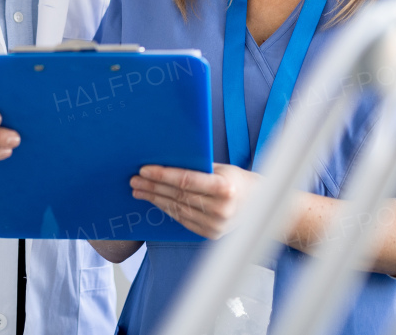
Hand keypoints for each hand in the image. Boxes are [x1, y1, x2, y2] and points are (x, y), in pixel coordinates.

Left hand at [130, 163, 258, 239]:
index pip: (186, 181)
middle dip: (153, 187)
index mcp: (225, 189)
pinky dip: (167, 209)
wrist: (261, 206)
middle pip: (178, 196)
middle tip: (134, 180)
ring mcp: (215, 225)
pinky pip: (183, 219)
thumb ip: (198, 167)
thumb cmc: (238, 181)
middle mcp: (221, 209)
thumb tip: (167, 160)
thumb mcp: (222, 169)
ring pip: (177, 209)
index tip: (144, 170)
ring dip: (155, 199)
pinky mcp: (211, 234)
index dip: (163, 176)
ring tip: (138, 190)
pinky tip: (155, 201)